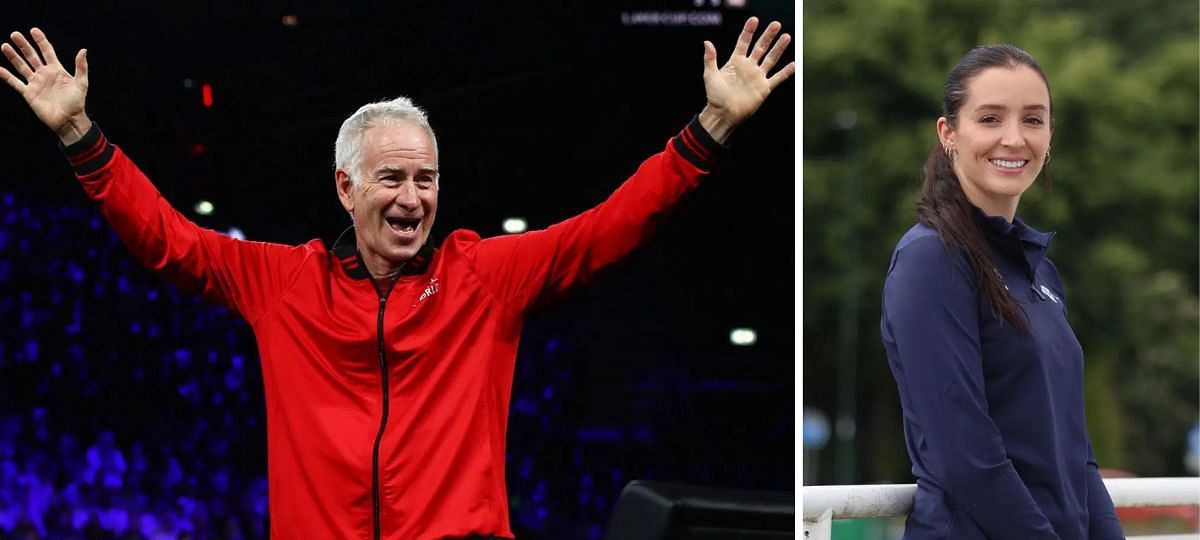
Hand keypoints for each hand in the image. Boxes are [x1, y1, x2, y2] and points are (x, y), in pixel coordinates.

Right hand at [1, 28, 90, 144]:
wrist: (69, 119)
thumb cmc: (77, 102)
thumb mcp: (81, 83)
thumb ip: (81, 66)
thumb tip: (83, 50)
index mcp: (57, 70)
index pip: (47, 51)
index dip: (41, 41)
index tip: (33, 30)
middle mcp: (44, 74)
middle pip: (31, 56)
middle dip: (23, 45)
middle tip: (14, 34)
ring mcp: (35, 83)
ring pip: (21, 66)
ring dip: (13, 56)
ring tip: (4, 46)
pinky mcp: (29, 93)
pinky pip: (15, 83)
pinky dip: (7, 76)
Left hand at [699, 17, 794, 142]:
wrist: (723, 114)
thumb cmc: (714, 96)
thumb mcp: (710, 75)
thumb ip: (710, 59)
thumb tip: (707, 42)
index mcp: (735, 62)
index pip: (743, 42)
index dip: (748, 31)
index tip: (754, 20)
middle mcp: (748, 67)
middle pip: (760, 47)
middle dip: (768, 36)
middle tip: (776, 24)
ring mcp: (757, 77)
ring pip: (771, 59)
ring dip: (779, 48)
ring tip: (786, 36)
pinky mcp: (764, 88)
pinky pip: (777, 78)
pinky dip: (786, 72)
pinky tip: (794, 64)